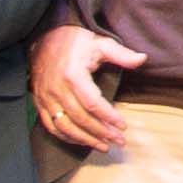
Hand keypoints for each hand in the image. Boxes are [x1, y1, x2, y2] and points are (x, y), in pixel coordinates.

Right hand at [34, 25, 140, 151]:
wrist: (44, 37)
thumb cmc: (75, 41)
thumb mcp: (100, 43)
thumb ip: (121, 54)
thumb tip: (143, 59)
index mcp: (73, 74)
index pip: (93, 103)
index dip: (109, 117)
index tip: (123, 126)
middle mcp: (57, 88)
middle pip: (81, 118)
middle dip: (101, 132)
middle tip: (118, 140)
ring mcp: (46, 97)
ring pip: (65, 126)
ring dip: (85, 139)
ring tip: (103, 146)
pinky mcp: (39, 102)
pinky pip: (51, 125)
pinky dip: (66, 137)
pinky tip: (81, 141)